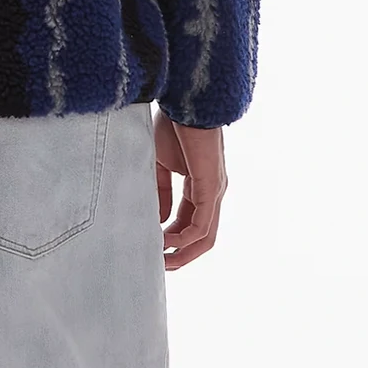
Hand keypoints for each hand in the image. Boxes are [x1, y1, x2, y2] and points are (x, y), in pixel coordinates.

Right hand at [153, 107, 226, 269]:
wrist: (185, 102)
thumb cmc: (173, 125)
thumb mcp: (161, 163)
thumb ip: (161, 191)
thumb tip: (160, 220)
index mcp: (200, 185)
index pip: (190, 222)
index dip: (172, 238)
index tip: (152, 246)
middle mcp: (212, 192)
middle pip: (202, 237)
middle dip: (181, 255)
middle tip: (159, 266)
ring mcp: (215, 192)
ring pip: (205, 237)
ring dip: (184, 253)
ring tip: (162, 261)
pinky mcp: (212, 188)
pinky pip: (202, 225)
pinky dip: (185, 238)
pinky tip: (166, 240)